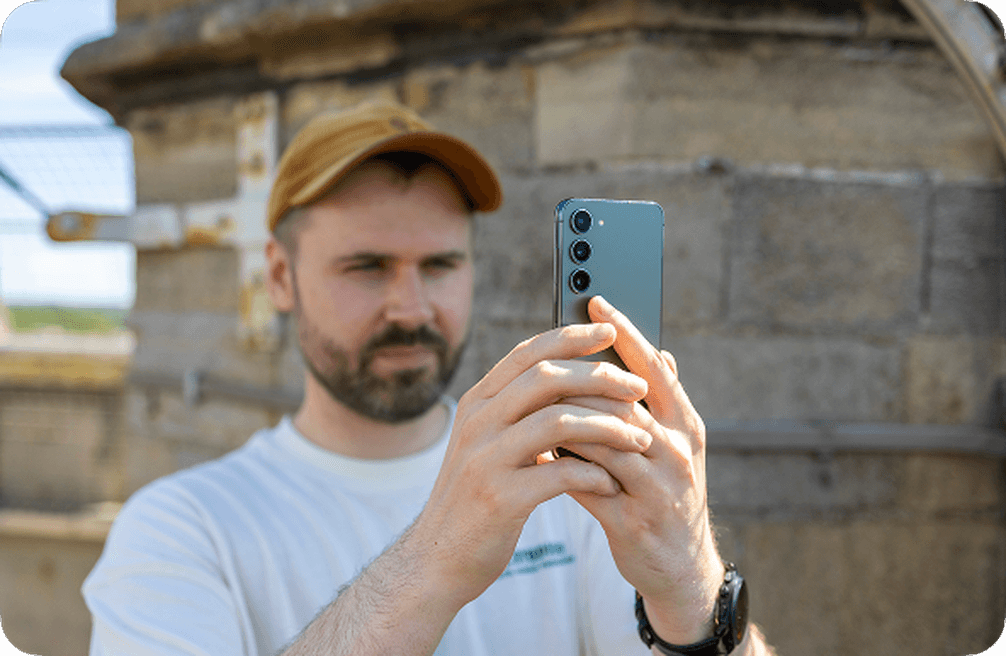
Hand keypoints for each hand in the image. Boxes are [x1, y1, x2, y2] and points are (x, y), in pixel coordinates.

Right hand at [410, 321, 653, 611]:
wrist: (437, 559)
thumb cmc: (477, 499)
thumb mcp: (488, 445)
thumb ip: (518, 413)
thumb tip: (570, 381)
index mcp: (478, 403)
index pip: (527, 353)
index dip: (570, 337)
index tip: (609, 331)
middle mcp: (477, 422)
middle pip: (547, 378)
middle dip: (600, 377)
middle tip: (639, 388)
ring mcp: (485, 458)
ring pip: (558, 421)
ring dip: (608, 427)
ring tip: (640, 438)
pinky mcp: (499, 498)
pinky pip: (560, 474)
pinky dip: (594, 474)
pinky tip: (613, 484)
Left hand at [557, 295, 723, 644]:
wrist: (680, 567)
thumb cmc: (666, 494)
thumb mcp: (673, 446)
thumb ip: (660, 404)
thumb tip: (658, 353)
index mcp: (686, 425)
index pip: (654, 368)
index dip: (625, 333)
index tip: (594, 302)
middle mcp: (677, 451)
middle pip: (624, 398)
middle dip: (581, 371)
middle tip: (545, 348)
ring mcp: (657, 488)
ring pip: (602, 438)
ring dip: (563, 417)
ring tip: (531, 397)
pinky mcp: (632, 521)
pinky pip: (586, 483)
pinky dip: (558, 464)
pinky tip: (534, 451)